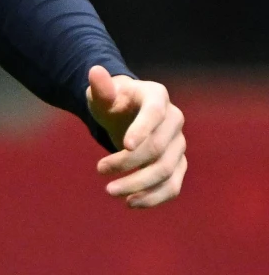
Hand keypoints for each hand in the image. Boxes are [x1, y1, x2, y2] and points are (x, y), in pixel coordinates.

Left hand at [86, 65, 186, 208]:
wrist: (125, 113)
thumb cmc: (112, 100)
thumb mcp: (102, 93)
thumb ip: (100, 87)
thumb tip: (94, 71)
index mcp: (157, 97)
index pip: (154, 114)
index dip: (142, 130)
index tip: (123, 146)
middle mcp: (174, 120)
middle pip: (158, 148)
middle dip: (129, 163)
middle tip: (99, 170)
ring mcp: (179, 144)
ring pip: (166, 170)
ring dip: (139, 185)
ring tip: (110, 191)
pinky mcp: (177, 164)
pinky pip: (173, 186)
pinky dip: (154, 197)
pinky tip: (131, 203)